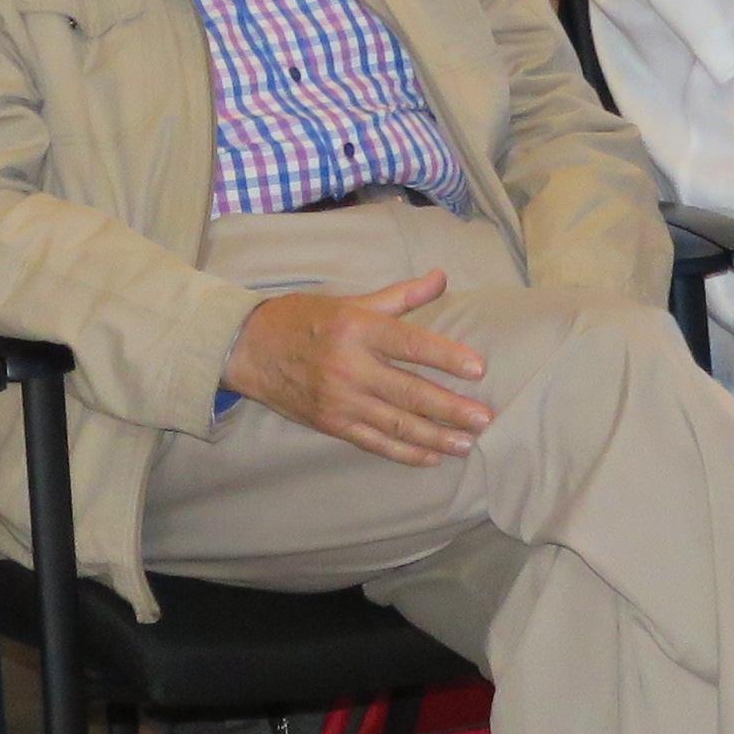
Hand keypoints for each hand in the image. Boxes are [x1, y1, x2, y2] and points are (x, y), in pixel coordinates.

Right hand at [224, 272, 493, 465]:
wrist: (248, 349)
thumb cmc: (303, 319)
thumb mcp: (350, 301)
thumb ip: (400, 296)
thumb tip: (442, 277)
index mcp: (357, 329)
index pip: (410, 344)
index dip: (446, 357)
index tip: (478, 368)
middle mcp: (350, 367)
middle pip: (410, 392)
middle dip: (451, 408)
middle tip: (484, 419)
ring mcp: (340, 400)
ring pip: (397, 424)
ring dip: (436, 436)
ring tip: (467, 443)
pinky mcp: (332, 423)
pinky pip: (375, 442)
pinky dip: (405, 452)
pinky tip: (431, 456)